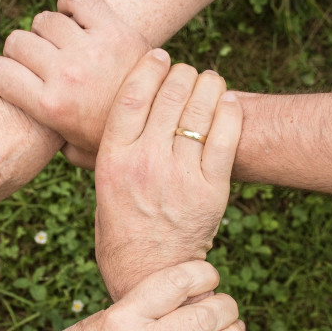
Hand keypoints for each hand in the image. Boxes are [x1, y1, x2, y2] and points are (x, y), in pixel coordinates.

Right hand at [0, 0, 149, 168]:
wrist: (165, 122)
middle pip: (17, 42)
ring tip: (61, 45)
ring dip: (48, 31)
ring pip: (44, 20)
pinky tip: (76, 20)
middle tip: (38, 62)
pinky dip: (71, 5)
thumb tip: (27, 137)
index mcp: (50, 106)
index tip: (7, 75)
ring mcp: (90, 50)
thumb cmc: (115, 139)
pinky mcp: (114, 30)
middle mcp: (66, 75)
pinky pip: (78, 0)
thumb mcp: (77, 153)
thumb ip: (49, 142)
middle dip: (21, 51)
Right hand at [24, 261, 243, 330]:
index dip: (204, 273)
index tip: (208, 274)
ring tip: (233, 328)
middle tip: (227, 305)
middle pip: (203, 318)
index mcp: (122, 316)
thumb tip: (183, 293)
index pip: (177, 283)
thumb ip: (139, 307)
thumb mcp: (100, 318)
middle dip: (226, 307)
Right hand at [92, 49, 241, 300]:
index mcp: (113, 159)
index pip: (132, 94)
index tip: (159, 55)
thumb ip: (105, 151)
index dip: (149, 66)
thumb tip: (106, 114)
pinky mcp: (211, 190)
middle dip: (182, 74)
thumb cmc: (122, 230)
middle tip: (187, 73)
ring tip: (210, 82)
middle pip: (169, 94)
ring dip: (209, 85)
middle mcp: (145, 163)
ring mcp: (180, 176)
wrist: (150, 275)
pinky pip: (226, 136)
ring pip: (200, 109)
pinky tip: (228, 103)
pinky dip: (230, 111)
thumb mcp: (101, 188)